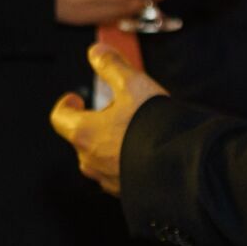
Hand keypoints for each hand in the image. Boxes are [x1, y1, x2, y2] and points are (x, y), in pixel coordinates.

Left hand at [48, 44, 168, 195]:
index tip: (75, 98)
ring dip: (108, 144)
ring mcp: (108, 180)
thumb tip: (96, 52)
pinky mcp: (127, 193)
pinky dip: (125, 161)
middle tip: (110, 111)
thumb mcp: (134, 85)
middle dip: (92, 123)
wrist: (187, 170)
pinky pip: (118, 175)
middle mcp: (91, 161)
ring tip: (130, 131)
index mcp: (84, 134)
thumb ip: (112, 66)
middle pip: (80, 138)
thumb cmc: (155, 128)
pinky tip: (145, 152)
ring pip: (99, 158)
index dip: (66, 105)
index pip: (59, 118)